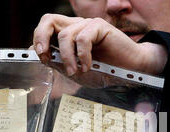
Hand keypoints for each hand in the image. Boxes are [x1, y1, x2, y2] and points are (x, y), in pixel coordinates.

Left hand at [32, 14, 166, 75]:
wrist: (130, 71)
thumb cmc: (106, 71)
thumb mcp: (77, 70)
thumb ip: (60, 63)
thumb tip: (42, 57)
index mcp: (68, 35)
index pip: (46, 29)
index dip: (38, 41)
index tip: (41, 59)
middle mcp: (76, 26)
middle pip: (49, 20)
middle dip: (41, 37)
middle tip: (44, 55)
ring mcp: (87, 25)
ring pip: (65, 35)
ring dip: (67, 57)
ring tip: (75, 72)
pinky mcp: (99, 26)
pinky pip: (83, 38)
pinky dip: (83, 55)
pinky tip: (88, 66)